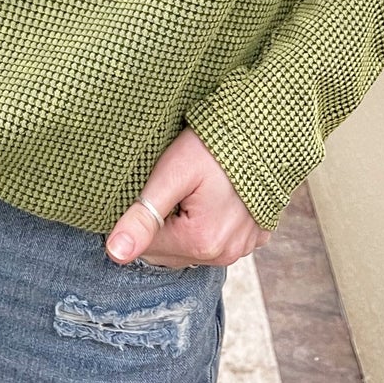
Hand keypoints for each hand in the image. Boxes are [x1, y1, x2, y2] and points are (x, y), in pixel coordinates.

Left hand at [105, 128, 274, 268]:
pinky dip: (209, 224)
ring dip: (184, 226)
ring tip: (192, 189)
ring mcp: (243, 248)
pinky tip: (212, 197)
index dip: (141, 215)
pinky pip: (218, 240)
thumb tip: (115, 253)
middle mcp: (224, 254)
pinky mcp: (256, 237)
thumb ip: (143, 215)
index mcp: (200, 243)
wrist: (267, 127)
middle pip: (169, 251)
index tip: (153, 186)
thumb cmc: (216, 145)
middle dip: (162, 224)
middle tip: (174, 186)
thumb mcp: (173, 173)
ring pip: (192, 248)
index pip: (145, 247)